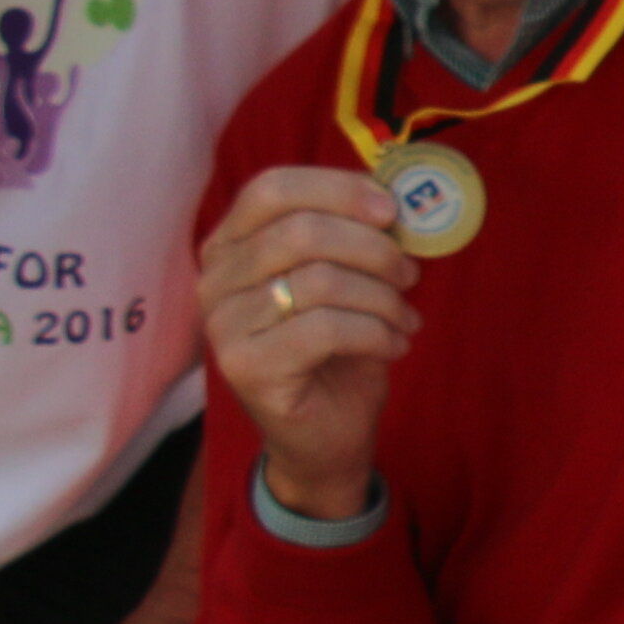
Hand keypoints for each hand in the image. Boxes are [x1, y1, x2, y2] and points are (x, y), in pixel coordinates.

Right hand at [203, 167, 417, 520]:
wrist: (325, 435)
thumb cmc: (338, 350)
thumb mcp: (348, 280)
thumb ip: (356, 236)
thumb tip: (397, 200)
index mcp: (231, 245)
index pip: (272, 188)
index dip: (337, 189)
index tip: (390, 210)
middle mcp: (215, 279)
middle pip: (302, 231)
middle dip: (374, 250)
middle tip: (409, 276)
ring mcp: (222, 325)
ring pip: (320, 280)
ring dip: (382, 298)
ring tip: (404, 319)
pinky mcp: (244, 367)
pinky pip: (326, 329)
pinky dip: (376, 333)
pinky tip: (394, 347)